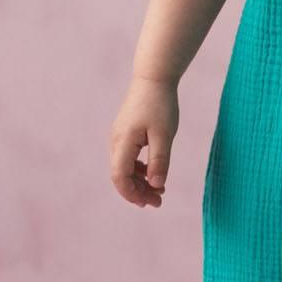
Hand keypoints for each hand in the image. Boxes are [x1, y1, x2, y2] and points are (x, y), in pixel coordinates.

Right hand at [109, 76, 178, 208]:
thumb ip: (159, 161)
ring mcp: (119, 137)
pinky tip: (153, 174)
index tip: (150, 202)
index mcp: (123, 142)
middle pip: (120, 175)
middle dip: (138, 191)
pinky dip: (139, 170)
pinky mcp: (126, 133)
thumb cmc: (160, 104)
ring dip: (139, 182)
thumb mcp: (164, 135)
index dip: (132, 193)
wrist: (153, 78)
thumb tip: (156, 185)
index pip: (119, 176)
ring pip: (124, 168)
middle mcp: (116, 141)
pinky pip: (128, 158)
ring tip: (159, 191)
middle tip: (158, 202)